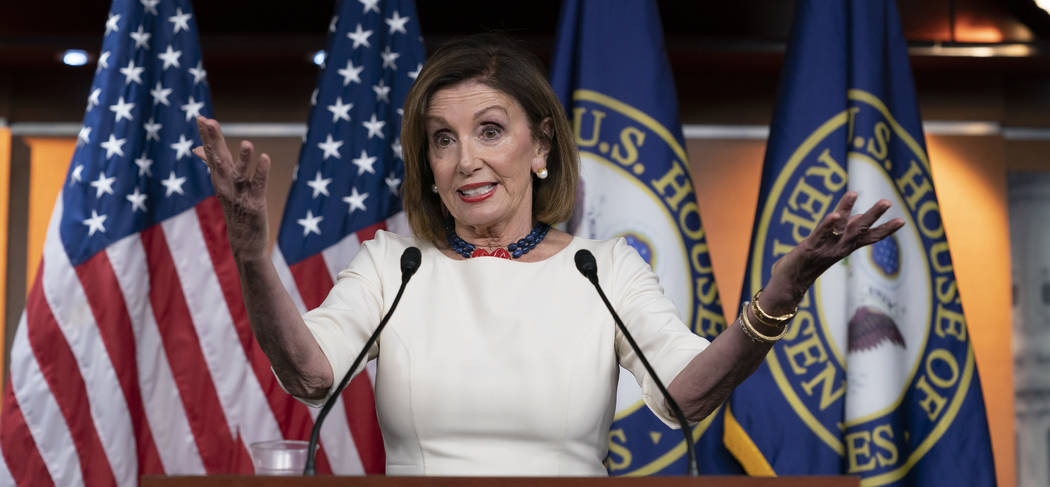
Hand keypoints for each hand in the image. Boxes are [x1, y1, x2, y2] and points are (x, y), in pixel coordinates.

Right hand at [192, 116, 270, 260]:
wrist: (244, 243)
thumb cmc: (235, 211)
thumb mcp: (222, 186)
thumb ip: (213, 165)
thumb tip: (198, 149)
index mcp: (220, 179)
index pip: (211, 154)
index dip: (207, 136)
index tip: (201, 117)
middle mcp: (226, 186)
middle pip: (219, 160)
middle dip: (215, 141)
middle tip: (209, 121)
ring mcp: (240, 195)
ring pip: (239, 174)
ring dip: (242, 159)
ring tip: (247, 142)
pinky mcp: (255, 205)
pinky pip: (258, 186)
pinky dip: (261, 172)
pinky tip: (265, 158)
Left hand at [761, 191, 904, 312]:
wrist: (789, 285)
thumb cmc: (808, 263)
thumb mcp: (828, 245)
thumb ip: (841, 231)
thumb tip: (857, 217)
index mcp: (844, 248)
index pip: (868, 238)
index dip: (885, 230)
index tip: (902, 221)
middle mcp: (838, 248)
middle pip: (859, 230)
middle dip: (873, 215)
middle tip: (888, 201)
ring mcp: (825, 248)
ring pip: (840, 230)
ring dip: (848, 211)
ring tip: (855, 193)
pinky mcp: (809, 248)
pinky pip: (821, 235)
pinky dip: (828, 225)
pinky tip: (835, 214)